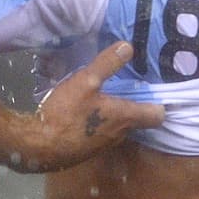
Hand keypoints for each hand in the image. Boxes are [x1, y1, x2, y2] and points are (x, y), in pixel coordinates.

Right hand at [25, 41, 164, 171]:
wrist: (38, 147)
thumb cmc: (65, 113)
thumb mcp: (85, 81)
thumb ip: (107, 64)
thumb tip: (129, 46)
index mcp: (125, 117)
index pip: (157, 116)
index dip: (160, 104)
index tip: (157, 92)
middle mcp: (120, 134)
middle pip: (139, 121)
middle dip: (136, 107)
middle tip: (129, 89)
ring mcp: (105, 145)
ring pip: (120, 128)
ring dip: (117, 116)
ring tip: (107, 99)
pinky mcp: (90, 151)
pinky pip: (103, 135)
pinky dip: (101, 124)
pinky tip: (87, 114)